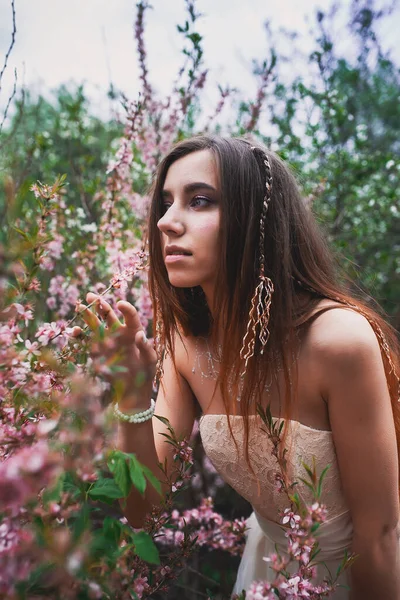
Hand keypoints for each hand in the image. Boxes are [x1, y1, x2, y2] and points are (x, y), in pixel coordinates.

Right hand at [71, 292, 156, 410]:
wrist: (132, 392)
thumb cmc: (145, 375)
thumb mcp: (150, 362)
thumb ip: (146, 348)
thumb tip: (139, 335)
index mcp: (134, 332)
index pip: (130, 316)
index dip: (125, 308)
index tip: (119, 304)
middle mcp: (119, 333)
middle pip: (108, 315)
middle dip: (99, 304)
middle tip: (90, 296)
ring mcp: (106, 342)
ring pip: (95, 325)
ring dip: (87, 316)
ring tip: (79, 308)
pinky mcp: (97, 353)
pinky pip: (86, 341)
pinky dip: (80, 335)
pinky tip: (75, 331)